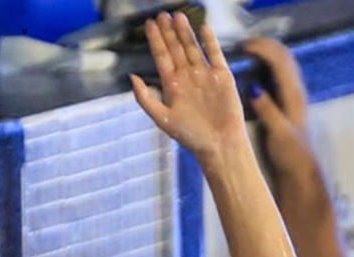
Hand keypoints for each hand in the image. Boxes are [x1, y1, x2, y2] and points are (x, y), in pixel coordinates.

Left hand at [130, 12, 245, 158]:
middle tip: (161, 14)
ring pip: (192, 48)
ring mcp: (204, 75)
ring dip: (185, 33)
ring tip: (178, 16)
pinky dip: (209, 41)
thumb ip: (145, 98)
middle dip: (168, 32)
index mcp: (171, 86)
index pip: (161, 57)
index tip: (149, 25)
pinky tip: (203, 28)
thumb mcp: (162, 118)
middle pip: (175, 49)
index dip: (155, 40)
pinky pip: (215, 54)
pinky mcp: (222, 76)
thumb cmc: (189, 135)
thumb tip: (132, 77)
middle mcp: (187, 77)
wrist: (217, 144)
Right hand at [242, 38, 314, 177]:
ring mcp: (291, 96)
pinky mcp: (285, 104)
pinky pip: (277, 76)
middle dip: (263, 47)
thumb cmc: (289, 154)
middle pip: (282, 57)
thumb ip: (267, 110)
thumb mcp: (277, 133)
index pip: (279, 61)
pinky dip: (265, 67)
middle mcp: (294, 91)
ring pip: (280, 65)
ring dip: (264, 55)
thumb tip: (253, 87)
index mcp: (292, 95)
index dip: (262, 49)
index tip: (242, 47)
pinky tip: (251, 74)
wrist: (300, 170)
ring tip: (244, 55)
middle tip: (241, 47)